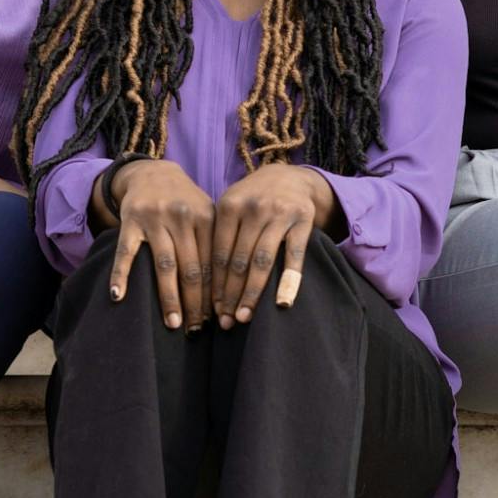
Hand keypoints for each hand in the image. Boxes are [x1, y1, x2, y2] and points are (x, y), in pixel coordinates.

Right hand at [107, 159, 214, 330]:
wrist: (153, 172)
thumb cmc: (186, 203)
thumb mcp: (207, 214)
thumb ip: (217, 243)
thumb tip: (232, 289)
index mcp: (207, 217)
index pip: (213, 264)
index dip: (216, 294)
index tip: (218, 319)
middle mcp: (182, 217)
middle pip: (191, 269)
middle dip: (195, 303)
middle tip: (197, 330)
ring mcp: (155, 218)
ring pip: (164, 266)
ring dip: (169, 298)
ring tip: (173, 324)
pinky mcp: (130, 220)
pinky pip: (125, 253)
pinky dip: (120, 275)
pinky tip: (118, 297)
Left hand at [210, 164, 334, 327]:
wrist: (290, 176)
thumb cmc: (251, 200)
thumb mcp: (230, 206)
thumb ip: (217, 234)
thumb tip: (195, 279)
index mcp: (229, 205)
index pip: (218, 253)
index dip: (214, 285)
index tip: (211, 310)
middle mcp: (253, 208)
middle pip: (238, 261)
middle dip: (230, 295)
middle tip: (225, 322)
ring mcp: (279, 213)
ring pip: (262, 261)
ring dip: (252, 293)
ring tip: (244, 317)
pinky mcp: (302, 219)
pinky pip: (294, 255)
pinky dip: (289, 281)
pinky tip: (283, 303)